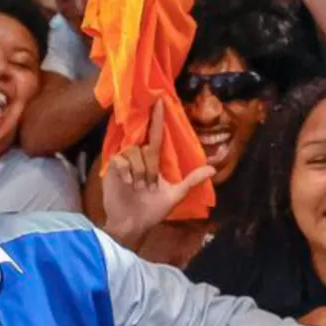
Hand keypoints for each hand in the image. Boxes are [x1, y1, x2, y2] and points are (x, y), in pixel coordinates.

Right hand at [102, 98, 215, 244]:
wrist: (133, 224)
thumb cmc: (153, 210)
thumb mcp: (175, 195)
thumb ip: (192, 180)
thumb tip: (213, 169)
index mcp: (153, 161)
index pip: (156, 135)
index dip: (158, 119)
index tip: (160, 102)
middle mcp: (139, 157)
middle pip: (147, 149)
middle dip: (150, 169)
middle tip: (148, 186)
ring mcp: (125, 162)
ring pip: (135, 153)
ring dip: (139, 173)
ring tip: (137, 187)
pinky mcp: (112, 167)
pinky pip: (121, 161)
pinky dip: (127, 173)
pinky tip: (127, 184)